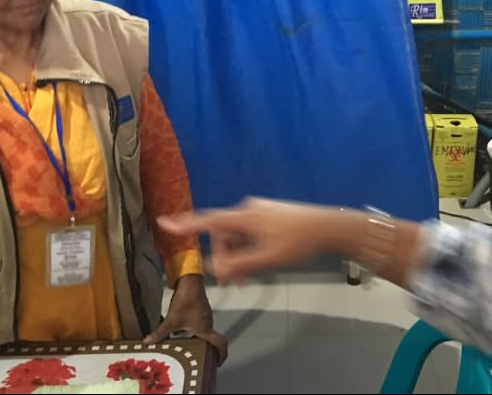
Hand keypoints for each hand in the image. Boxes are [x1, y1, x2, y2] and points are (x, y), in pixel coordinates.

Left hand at [144, 274, 227, 364]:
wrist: (190, 280)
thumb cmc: (185, 300)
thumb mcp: (172, 319)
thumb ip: (160, 332)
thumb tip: (147, 342)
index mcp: (205, 329)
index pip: (220, 343)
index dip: (222, 354)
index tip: (218, 363)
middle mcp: (208, 323)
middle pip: (211, 340)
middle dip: (207, 351)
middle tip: (198, 361)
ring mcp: (205, 316)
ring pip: (205, 332)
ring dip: (199, 341)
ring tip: (188, 349)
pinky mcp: (201, 310)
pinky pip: (200, 325)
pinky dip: (194, 332)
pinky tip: (181, 334)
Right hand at [159, 197, 336, 283]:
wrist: (327, 226)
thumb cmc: (298, 242)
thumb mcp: (267, 259)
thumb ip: (239, 265)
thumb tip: (215, 269)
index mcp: (244, 217)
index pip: (208, 221)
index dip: (185, 224)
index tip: (163, 222)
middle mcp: (248, 209)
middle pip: (223, 234)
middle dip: (223, 258)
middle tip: (230, 282)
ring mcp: (259, 211)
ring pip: (236, 236)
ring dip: (236, 256)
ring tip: (243, 279)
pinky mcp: (269, 215)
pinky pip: (247, 233)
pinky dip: (246, 249)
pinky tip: (255, 265)